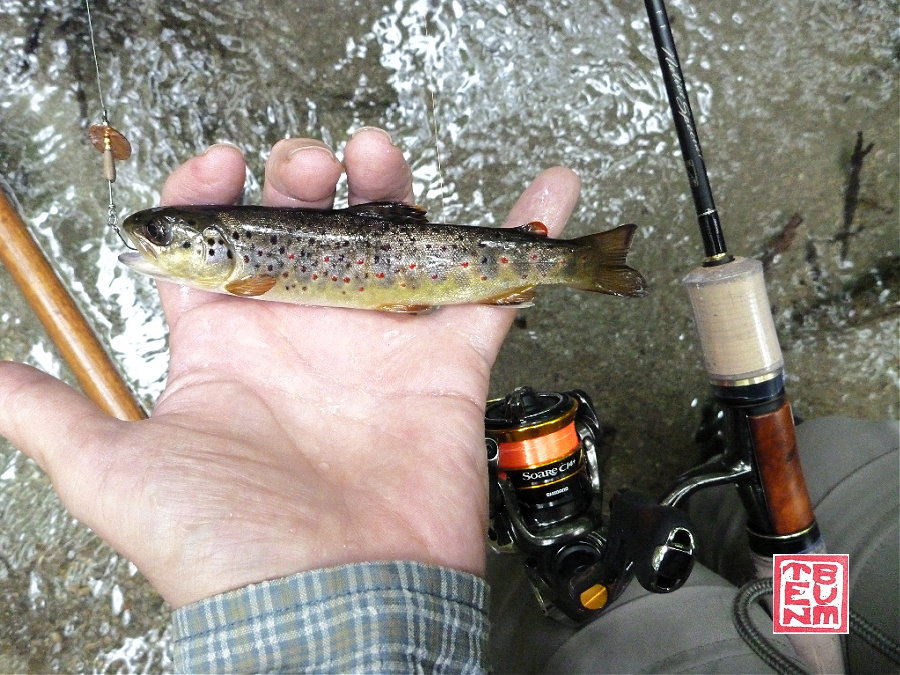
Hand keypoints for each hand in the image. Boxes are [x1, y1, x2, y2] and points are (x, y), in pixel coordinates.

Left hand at [0, 128, 580, 607]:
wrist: (335, 606)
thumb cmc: (227, 549)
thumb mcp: (114, 473)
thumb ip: (44, 415)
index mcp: (231, 349)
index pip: (218, 245)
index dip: (214, 192)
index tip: (222, 165)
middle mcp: (306, 338)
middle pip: (312, 227)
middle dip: (309, 176)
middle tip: (313, 162)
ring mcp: (379, 344)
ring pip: (395, 242)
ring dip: (395, 188)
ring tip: (381, 159)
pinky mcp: (447, 362)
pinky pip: (494, 287)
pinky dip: (522, 241)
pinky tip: (543, 193)